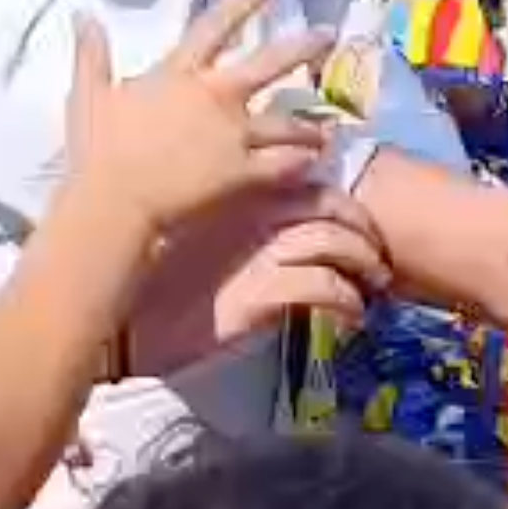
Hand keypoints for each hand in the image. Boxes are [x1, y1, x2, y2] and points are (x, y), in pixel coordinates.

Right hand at [61, 0, 333, 234]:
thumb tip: (84, 15)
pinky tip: (315, 163)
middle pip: (270, 63)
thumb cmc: (98, 151)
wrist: (114, 202)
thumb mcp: (89, 95)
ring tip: (329, 127)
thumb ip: (92, 54)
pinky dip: (300, 162)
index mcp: (179, 73)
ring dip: (310, 124)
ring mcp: (233, 134)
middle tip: (329, 35)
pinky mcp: (242, 171)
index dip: (244, 1)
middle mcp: (215, 96)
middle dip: (303, 46)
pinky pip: (281, 164)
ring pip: (286, 122)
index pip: (216, 26)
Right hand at [127, 189, 391, 375]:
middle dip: (363, 226)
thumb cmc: (159, 289)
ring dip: (363, 263)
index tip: (357, 219)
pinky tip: (351, 316)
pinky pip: (322, 286)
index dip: (339, 196)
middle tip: (378, 255)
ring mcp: (254, 252)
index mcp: (233, 196)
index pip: (303, 176)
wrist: (129, 332)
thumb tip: (294, 230)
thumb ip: (243, 227)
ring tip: (374, 286)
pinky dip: (346, 299)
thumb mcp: (201, 244)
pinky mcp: (259, 293)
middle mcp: (246, 214)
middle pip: (326, 202)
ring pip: (331, 239)